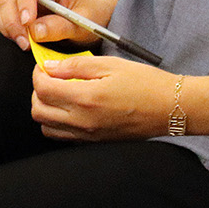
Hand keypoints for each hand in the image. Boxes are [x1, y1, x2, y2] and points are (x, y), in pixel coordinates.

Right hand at [0, 0, 112, 47]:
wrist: (93, 20)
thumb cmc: (91, 16)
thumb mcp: (83, 23)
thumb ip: (60, 26)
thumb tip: (36, 31)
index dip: (24, 1)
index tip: (28, 22)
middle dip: (12, 20)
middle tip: (25, 41)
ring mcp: (23, 0)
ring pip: (0, 7)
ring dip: (7, 27)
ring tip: (25, 42)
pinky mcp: (18, 13)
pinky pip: (0, 18)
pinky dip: (5, 30)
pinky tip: (21, 39)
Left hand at [29, 56, 178, 140]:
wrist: (170, 108)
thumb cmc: (145, 83)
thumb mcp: (110, 65)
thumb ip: (75, 66)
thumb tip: (49, 66)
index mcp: (86, 98)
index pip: (43, 89)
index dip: (38, 73)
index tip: (45, 66)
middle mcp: (82, 121)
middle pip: (38, 110)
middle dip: (38, 91)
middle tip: (51, 78)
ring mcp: (88, 135)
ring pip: (46, 127)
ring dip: (45, 109)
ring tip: (60, 94)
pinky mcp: (94, 142)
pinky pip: (63, 136)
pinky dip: (57, 123)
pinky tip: (71, 108)